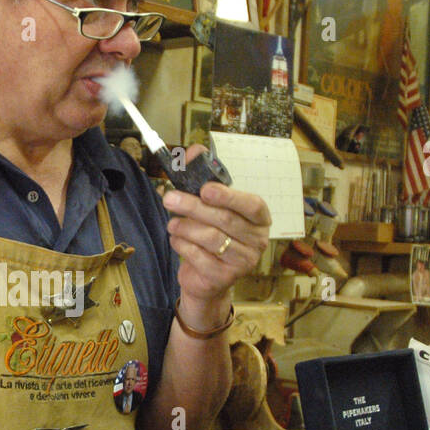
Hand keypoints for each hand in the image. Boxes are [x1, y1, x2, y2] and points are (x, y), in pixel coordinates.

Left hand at [163, 146, 270, 305]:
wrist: (206, 278)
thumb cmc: (210, 234)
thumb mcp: (209, 206)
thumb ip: (202, 177)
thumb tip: (193, 151)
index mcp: (259, 219)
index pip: (253, 205)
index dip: (229, 196)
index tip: (205, 189)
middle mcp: (257, 240)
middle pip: (225, 220)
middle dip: (193, 207)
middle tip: (170, 198)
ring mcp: (244, 262)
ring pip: (210, 238)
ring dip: (184, 227)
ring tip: (172, 223)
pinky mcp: (224, 278)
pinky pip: (199, 257)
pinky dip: (182, 246)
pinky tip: (177, 240)